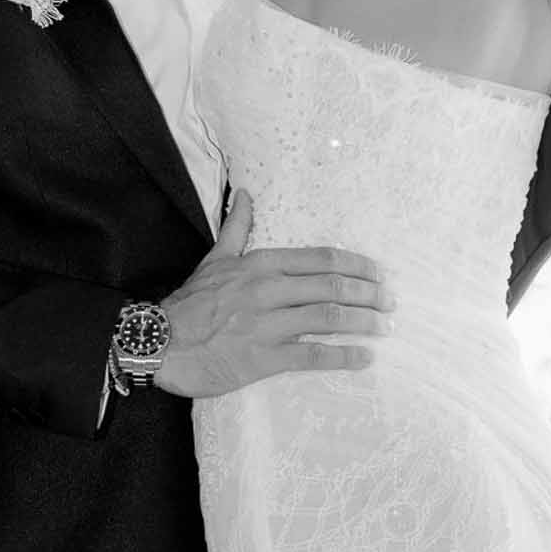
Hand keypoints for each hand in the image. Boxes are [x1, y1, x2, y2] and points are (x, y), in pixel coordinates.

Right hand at [156, 189, 395, 396]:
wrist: (160, 342)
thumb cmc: (190, 303)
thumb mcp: (215, 258)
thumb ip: (236, 226)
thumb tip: (243, 193)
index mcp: (260, 264)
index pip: (320, 259)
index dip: (355, 265)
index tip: (378, 273)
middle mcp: (268, 290)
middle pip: (331, 287)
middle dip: (367, 293)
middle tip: (391, 302)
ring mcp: (267, 324)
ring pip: (326, 318)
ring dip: (362, 322)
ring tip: (385, 328)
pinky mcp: (263, 358)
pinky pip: (311, 355)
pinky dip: (342, 356)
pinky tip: (363, 357)